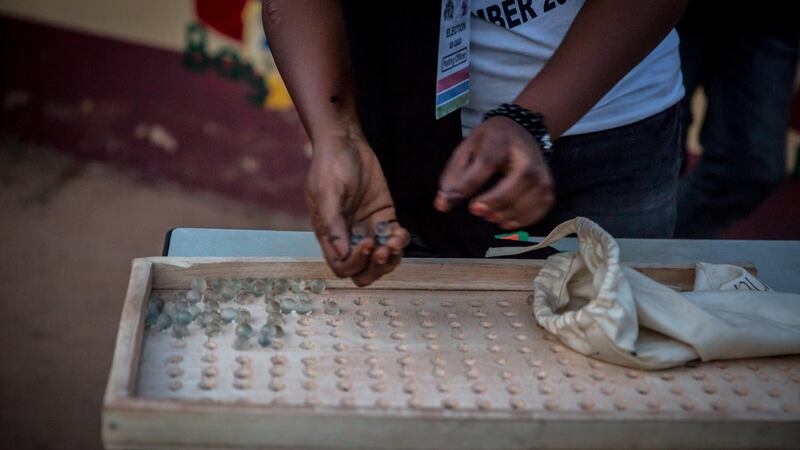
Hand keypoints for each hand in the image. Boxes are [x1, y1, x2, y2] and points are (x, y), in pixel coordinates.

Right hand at [306, 128, 409, 285]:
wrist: (346, 142)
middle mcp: (349, 237)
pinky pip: (394, 240)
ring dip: (392, 257)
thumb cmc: (330, 165)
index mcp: (330, 236)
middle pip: (363, 271)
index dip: (356, 263)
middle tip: (385, 250)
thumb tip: (340, 253)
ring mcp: (368, 228)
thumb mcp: (328, 192)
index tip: (368, 243)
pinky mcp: (384, 217)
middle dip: (376, 268)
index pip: (342, 266)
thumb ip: (333, 224)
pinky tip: (401, 231)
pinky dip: (400, 241)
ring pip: (381, 260)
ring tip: (396, 239)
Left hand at [434, 116, 553, 228]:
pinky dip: (521, 220)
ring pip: (531, 198)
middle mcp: (528, 155)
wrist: (521, 133)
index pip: (488, 161)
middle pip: (519, 179)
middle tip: (475, 210)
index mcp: (501, 139)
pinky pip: (539, 210)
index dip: (470, 183)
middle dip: (495, 200)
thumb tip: (443, 205)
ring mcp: (542, 173)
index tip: (452, 199)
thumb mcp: (466, 149)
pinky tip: (504, 220)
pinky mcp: (548, 189)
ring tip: (488, 215)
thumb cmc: (489, 143)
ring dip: (506, 213)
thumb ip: (454, 176)